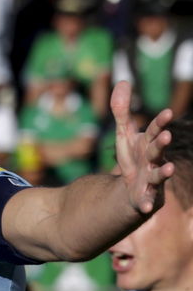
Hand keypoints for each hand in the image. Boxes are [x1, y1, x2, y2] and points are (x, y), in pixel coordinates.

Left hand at [112, 81, 174, 213]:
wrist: (132, 189)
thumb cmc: (132, 158)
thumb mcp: (123, 134)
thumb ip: (122, 110)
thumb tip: (122, 81)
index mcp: (148, 144)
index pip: (153, 131)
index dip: (159, 123)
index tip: (166, 113)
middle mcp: (154, 160)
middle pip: (156, 150)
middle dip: (161, 143)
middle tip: (165, 135)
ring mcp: (151, 179)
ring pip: (158, 175)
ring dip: (163, 172)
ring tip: (168, 169)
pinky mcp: (146, 197)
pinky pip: (147, 201)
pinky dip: (148, 204)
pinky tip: (147, 208)